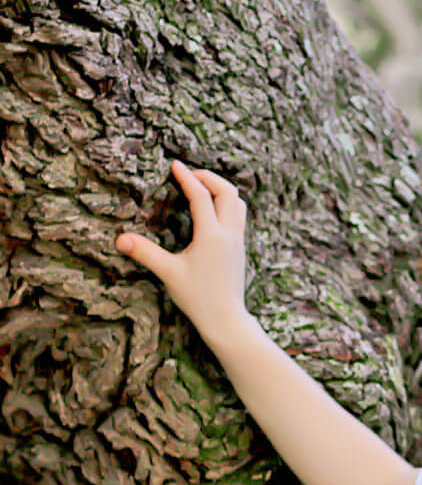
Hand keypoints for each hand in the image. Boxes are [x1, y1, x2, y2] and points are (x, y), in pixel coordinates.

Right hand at [116, 160, 250, 347]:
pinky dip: (227, 204)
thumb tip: (119, 238)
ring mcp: (237, 242)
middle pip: (228, 192)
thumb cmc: (199, 299)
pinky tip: (211, 210)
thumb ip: (145, 253)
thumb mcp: (169, 274)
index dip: (187, 177)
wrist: (227, 320)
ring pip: (238, 203)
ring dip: (221, 190)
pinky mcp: (240, 250)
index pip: (200, 196)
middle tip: (189, 175)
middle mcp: (229, 235)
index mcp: (212, 237)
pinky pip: (238, 217)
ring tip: (200, 187)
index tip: (174, 164)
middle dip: (209, 178)